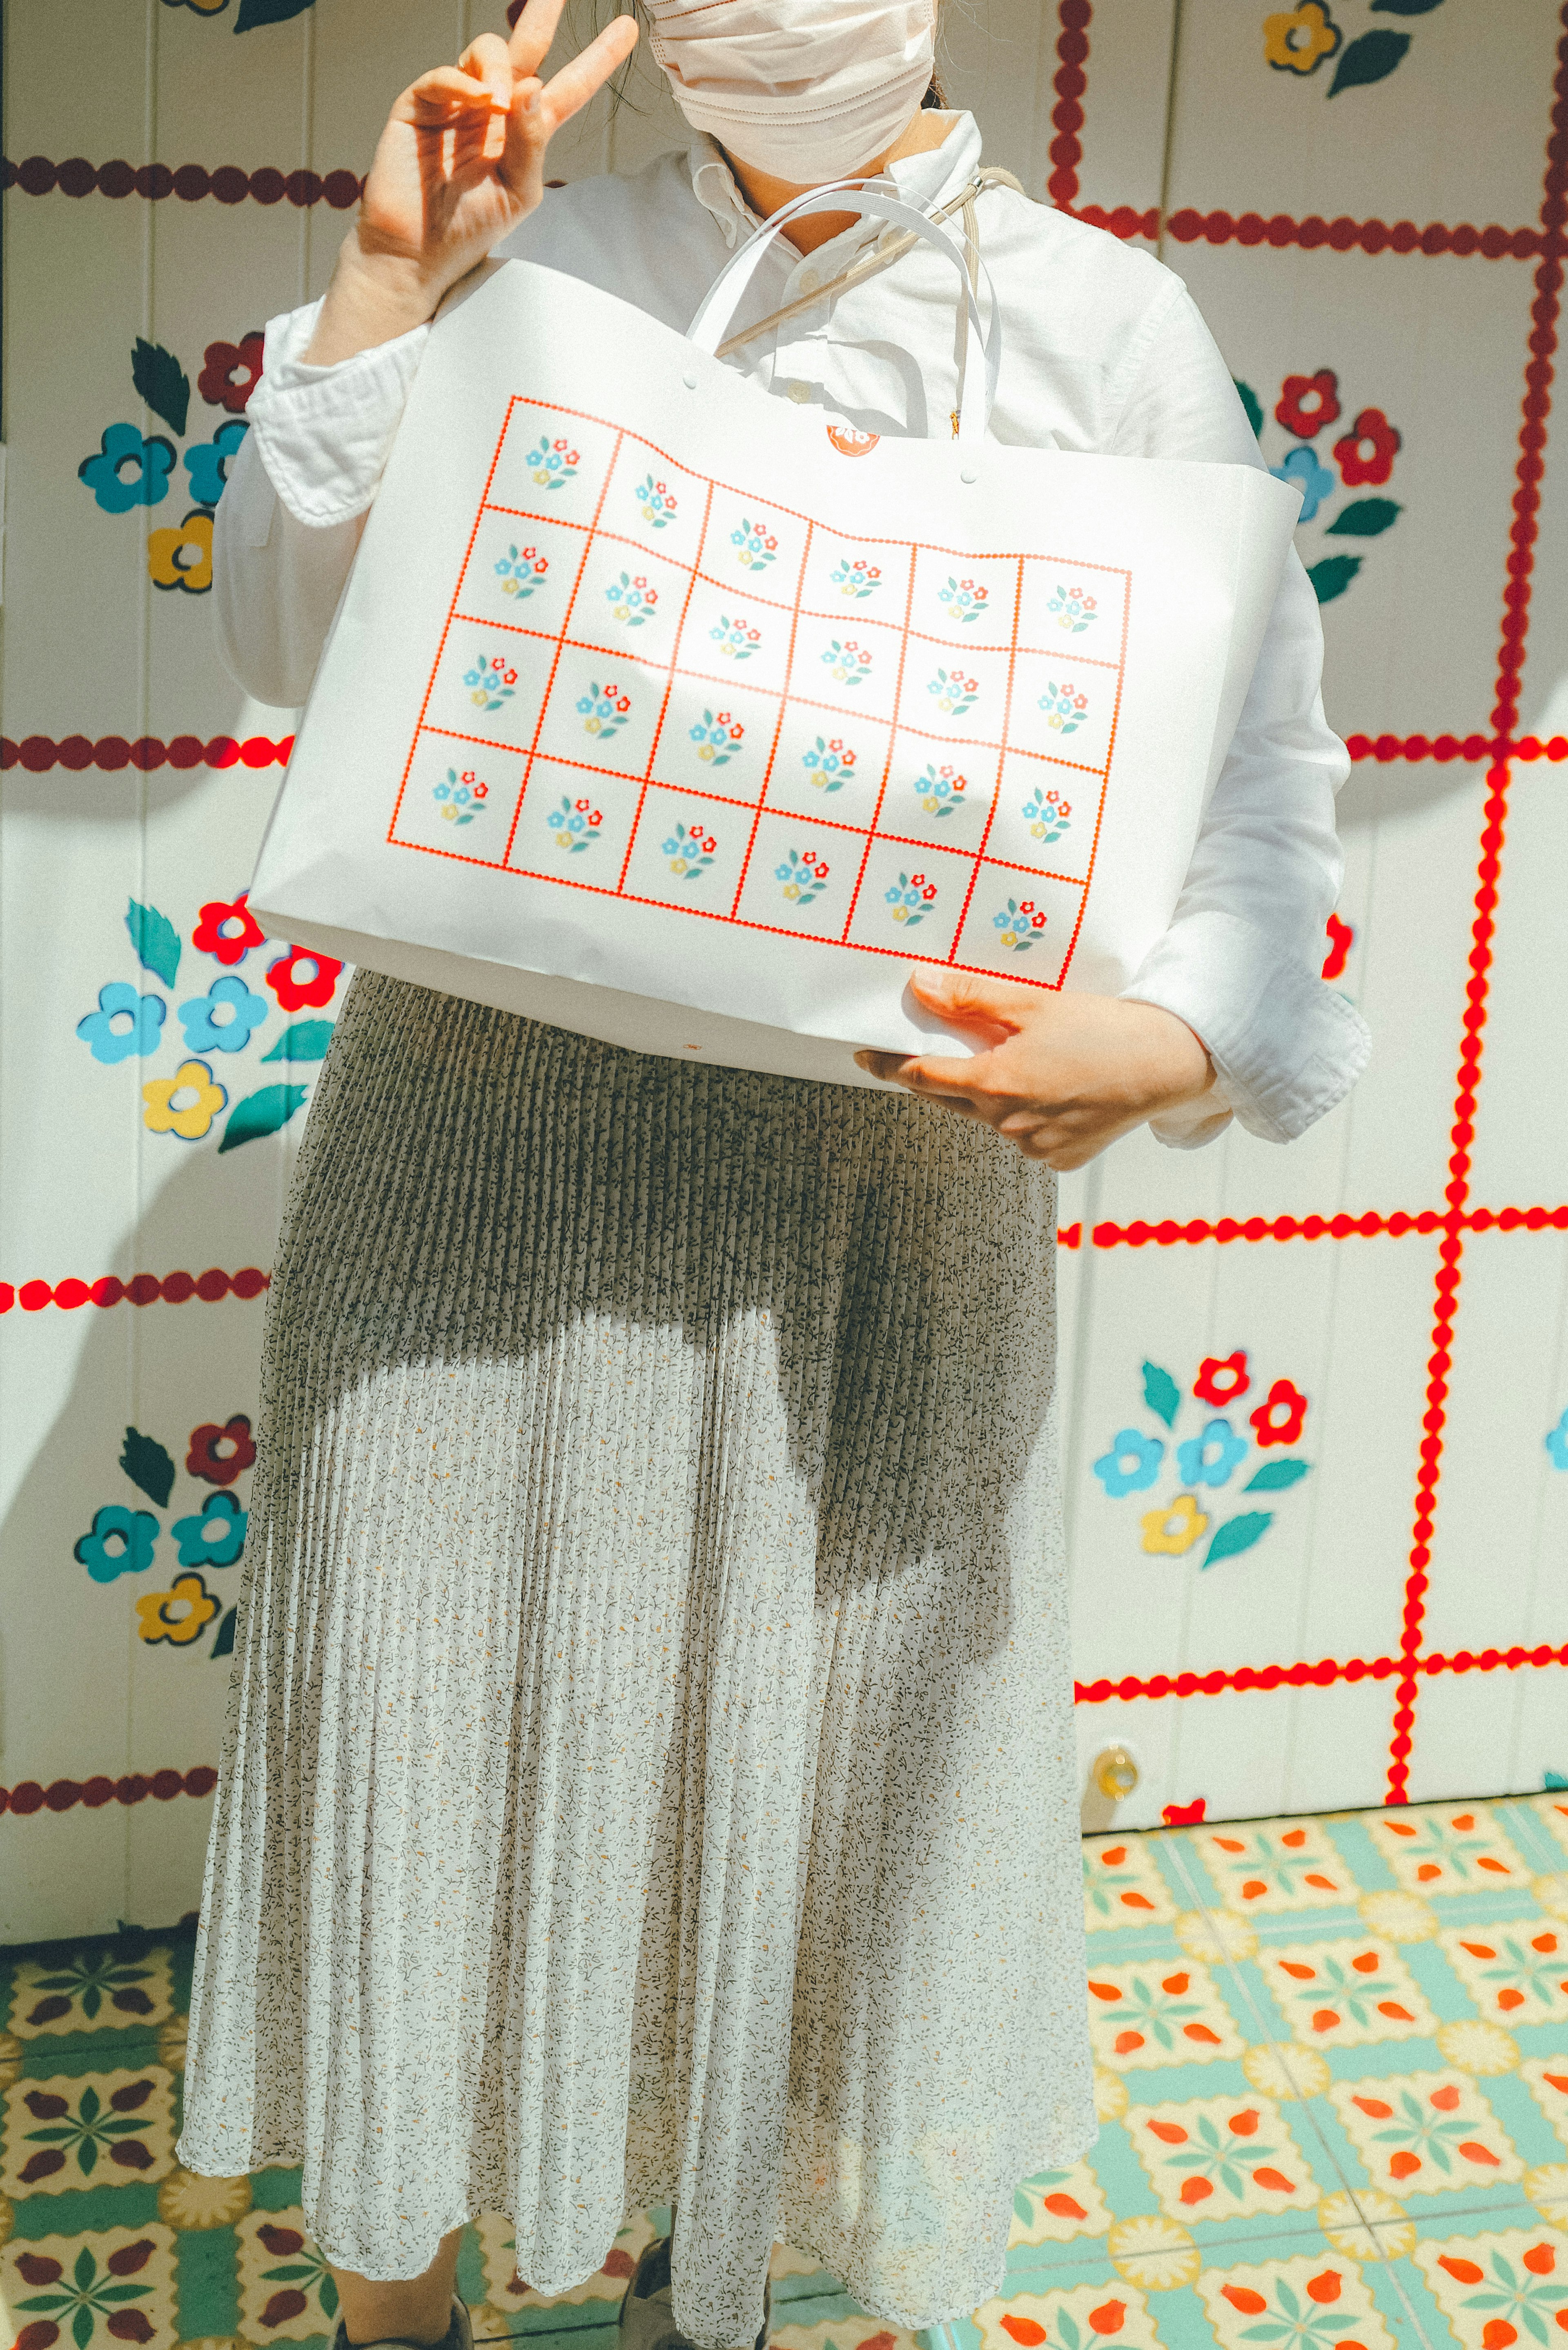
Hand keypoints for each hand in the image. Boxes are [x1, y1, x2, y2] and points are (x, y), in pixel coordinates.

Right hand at [305, 0, 637, 364]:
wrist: (416, 253)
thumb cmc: (469, 228)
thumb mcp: (518, 190)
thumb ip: (532, 141)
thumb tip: (532, 86)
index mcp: (525, 131)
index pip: (568, 88)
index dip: (597, 59)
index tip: (627, 30)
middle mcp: (494, 108)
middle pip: (526, 47)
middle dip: (543, 14)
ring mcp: (458, 102)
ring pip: (486, 52)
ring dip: (500, 67)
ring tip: (498, 104)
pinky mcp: (421, 104)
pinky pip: (444, 76)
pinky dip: (462, 81)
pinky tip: (478, 99)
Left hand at [854, 970, 1214, 1168]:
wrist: (1168, 1063)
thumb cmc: (1103, 1028)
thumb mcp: (1032, 1004)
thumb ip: (971, 999)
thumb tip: (920, 987)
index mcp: (996, 1084)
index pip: (923, 1076)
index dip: (891, 1066)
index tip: (866, 1057)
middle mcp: (1008, 1123)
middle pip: (953, 1099)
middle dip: (943, 1076)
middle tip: (940, 1052)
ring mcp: (1034, 1147)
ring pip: (991, 1119)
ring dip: (992, 1095)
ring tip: (1027, 1064)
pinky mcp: (1059, 1160)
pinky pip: (1026, 1137)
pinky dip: (1029, 1116)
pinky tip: (1055, 1091)